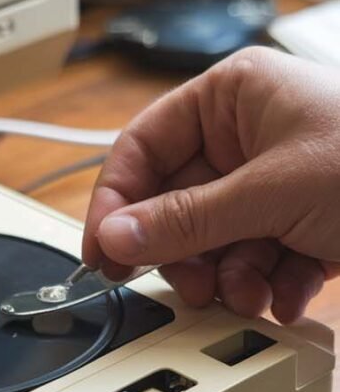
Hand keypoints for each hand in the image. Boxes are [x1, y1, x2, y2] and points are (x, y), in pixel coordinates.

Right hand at [83, 47, 339, 322]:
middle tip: (185, 284)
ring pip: (207, 241)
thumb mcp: (273, 190)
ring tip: (250, 291)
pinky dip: (262, 285)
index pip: (141, 148)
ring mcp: (265, 186)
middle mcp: (242, 140)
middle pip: (172, 203)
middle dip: (182, 252)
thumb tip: (114, 237)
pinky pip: (246, 259)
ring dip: (225, 276)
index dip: (115, 201)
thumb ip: (185, 218)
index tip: (102, 250)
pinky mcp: (289, 226)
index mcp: (230, 99)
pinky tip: (287, 291)